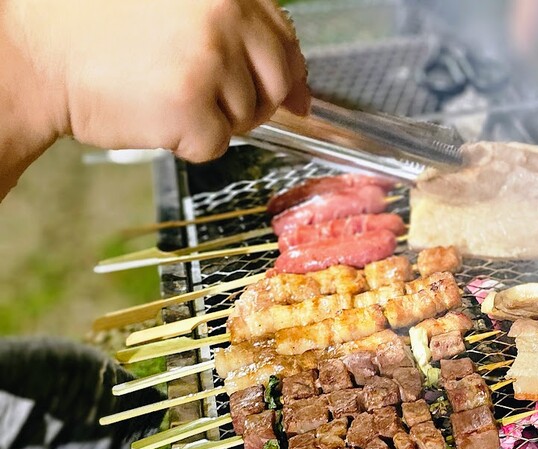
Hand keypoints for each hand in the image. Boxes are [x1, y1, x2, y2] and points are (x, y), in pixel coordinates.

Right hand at [2, 0, 309, 162]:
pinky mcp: (191, 106)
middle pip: (277, 81)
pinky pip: (217, 145)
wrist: (34, 54)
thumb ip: (238, 33)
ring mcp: (209, 61)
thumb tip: (301, 92)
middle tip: (208, 97)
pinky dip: (188, 142)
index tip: (291, 91)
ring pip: (247, 116)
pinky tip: (154, 115)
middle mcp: (223, 16)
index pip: (283, 37)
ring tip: (163, 93)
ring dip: (214, 119)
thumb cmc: (94, 29)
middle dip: (251, 100)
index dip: (286, 70)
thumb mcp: (175, 8)